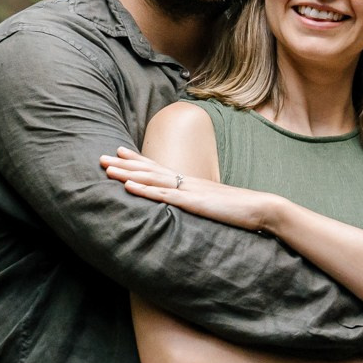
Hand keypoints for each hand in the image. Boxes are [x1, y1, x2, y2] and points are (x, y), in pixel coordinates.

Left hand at [100, 146, 283, 232]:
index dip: (138, 160)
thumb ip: (200, 203)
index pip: (159, 168)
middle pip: (150, 170)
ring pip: (152, 179)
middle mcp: (187, 182)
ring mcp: (189, 191)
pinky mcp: (193, 203)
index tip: (119, 152)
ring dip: (127, 174)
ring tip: (106, 168)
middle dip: (123, 164)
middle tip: (100, 157)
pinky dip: (144, 190)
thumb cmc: (241, 210)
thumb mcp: (215, 205)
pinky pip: (164, 195)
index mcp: (192, 182)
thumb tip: (192, 206)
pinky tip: (129, 187)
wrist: (262, 208)